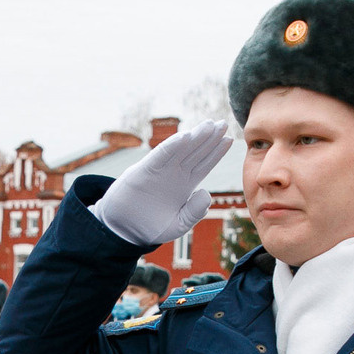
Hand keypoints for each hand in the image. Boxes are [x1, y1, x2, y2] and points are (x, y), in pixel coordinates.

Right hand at [87, 120, 233, 248]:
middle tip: (223, 123)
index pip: (204, 164)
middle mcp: (174, 174)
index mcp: (185, 185)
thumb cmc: (151, 227)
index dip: (216, 152)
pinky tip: (185, 136)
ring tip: (210, 125)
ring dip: (195, 137)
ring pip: (181, 150)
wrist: (124, 230)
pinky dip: (172, 146)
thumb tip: (206, 193)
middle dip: (209, 138)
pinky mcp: (144, 171)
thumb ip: (194, 213)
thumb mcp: (178, 225)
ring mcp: (160, 171)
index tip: (229, 139)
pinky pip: (160, 156)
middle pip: (196, 152)